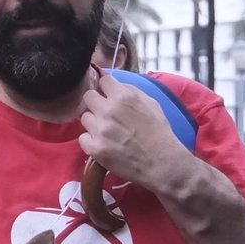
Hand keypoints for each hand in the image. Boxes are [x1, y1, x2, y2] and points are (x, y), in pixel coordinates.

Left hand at [78, 67, 191, 193]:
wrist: (162, 162)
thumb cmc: (159, 132)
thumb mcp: (151, 103)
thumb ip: (131, 91)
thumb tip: (115, 85)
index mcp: (123, 97)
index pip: (102, 80)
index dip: (106, 88)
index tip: (108, 94)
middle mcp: (108, 111)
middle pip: (88, 97)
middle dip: (96, 103)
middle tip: (105, 113)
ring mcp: (100, 130)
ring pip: (84, 118)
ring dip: (94, 122)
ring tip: (106, 131)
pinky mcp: (95, 149)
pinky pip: (83, 138)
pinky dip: (91, 141)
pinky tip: (103, 143)